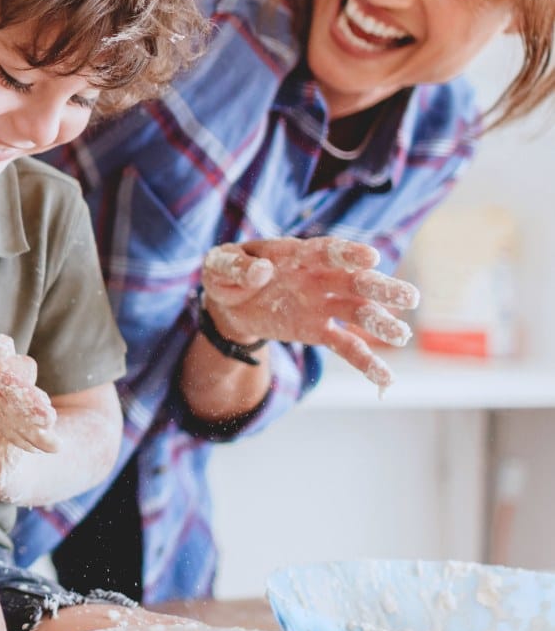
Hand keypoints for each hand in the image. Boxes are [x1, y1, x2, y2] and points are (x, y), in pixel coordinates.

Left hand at [201, 238, 419, 387]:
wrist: (229, 302)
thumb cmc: (226, 274)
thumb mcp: (220, 266)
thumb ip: (237, 266)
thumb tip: (261, 272)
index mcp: (295, 254)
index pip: (326, 251)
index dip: (348, 253)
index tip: (371, 257)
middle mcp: (316, 277)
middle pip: (354, 280)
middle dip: (380, 288)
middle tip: (410, 297)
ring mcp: (321, 304)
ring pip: (357, 311)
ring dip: (381, 322)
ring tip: (403, 336)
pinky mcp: (317, 330)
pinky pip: (346, 345)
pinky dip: (365, 361)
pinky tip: (386, 379)